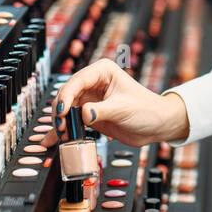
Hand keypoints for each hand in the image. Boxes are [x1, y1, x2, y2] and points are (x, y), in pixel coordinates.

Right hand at [54, 58, 190, 147]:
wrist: (157, 125)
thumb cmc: (147, 110)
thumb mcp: (123, 109)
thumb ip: (100, 111)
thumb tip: (82, 114)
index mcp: (102, 71)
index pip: (77, 81)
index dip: (66, 96)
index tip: (61, 112)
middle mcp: (94, 83)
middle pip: (67, 95)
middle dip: (60, 112)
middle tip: (60, 128)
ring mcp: (90, 99)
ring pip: (66, 109)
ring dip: (59, 122)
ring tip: (57, 137)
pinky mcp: (89, 115)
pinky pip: (71, 121)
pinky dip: (63, 130)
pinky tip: (53, 139)